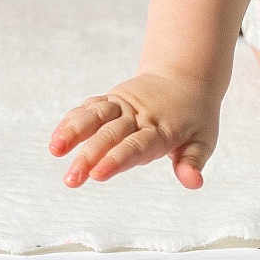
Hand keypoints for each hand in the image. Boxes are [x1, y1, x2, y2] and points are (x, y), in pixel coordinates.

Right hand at [48, 71, 220, 189]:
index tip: (98, 174)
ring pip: (95, 115)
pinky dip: (73, 120)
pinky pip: (91, 108)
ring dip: (74, 131)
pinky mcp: (112, 100)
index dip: (118, 159)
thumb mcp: (204, 139)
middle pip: (111, 134)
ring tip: (55, 149)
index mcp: (160, 129)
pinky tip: (57, 139)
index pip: (136, 145)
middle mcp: (138, 115)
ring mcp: (123, 105)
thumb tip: (194, 183)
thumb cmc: (195, 116)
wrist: (185, 76)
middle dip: (89, 155)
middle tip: (71, 179)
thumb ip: (193, 161)